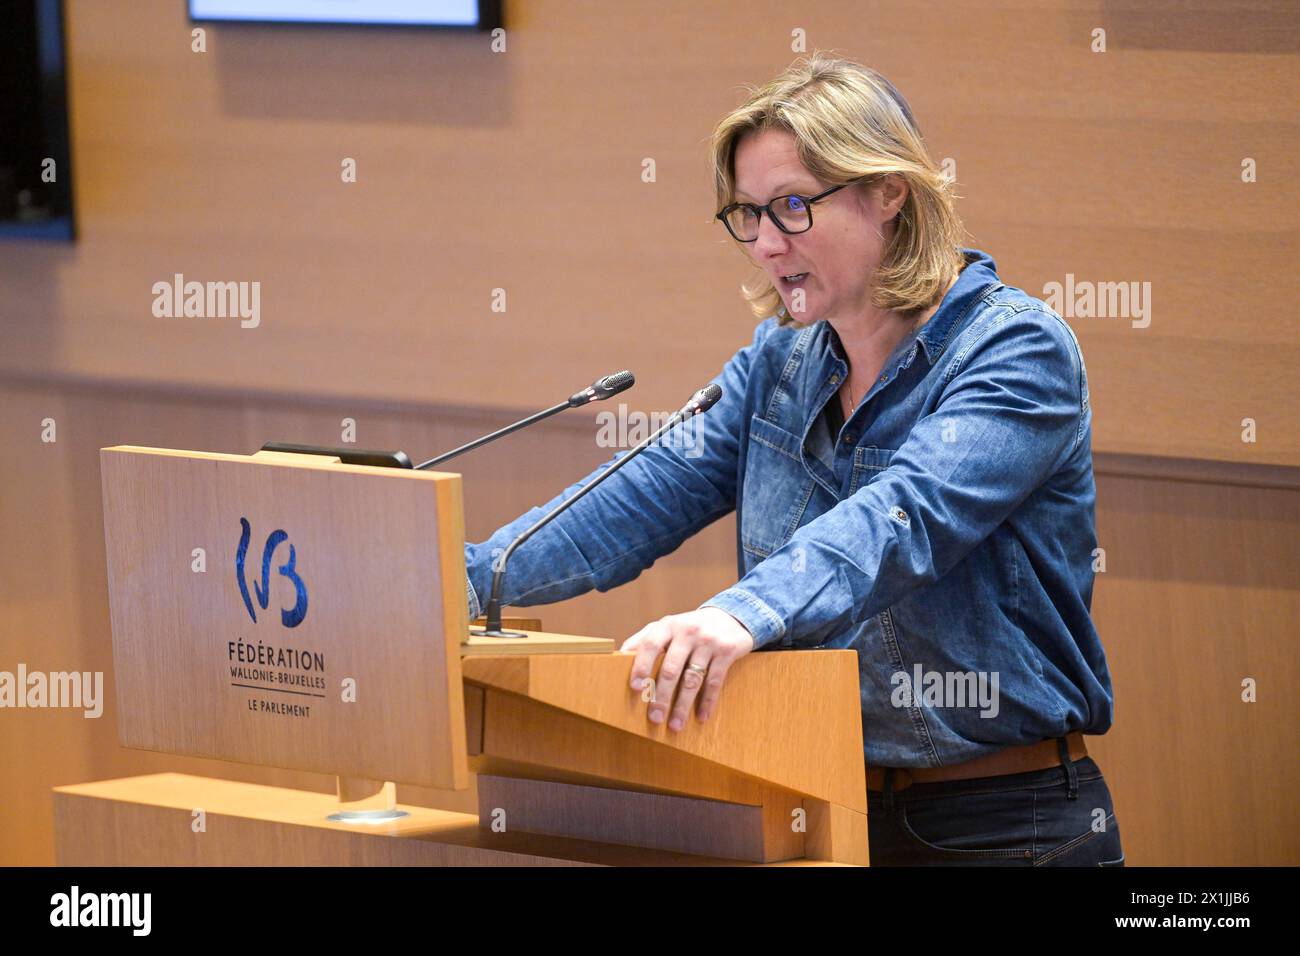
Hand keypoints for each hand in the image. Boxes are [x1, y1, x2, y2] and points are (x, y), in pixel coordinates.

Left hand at [620, 607, 754, 731]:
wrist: (730, 617)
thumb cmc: (689, 628)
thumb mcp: (667, 627)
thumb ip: (644, 639)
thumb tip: (618, 656)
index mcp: (668, 625)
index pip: (651, 645)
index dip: (641, 666)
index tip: (635, 687)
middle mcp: (687, 631)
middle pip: (671, 668)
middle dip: (662, 696)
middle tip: (654, 718)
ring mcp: (708, 641)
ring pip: (692, 679)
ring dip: (682, 706)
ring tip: (675, 725)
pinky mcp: (727, 651)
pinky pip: (715, 681)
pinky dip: (707, 701)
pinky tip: (701, 716)